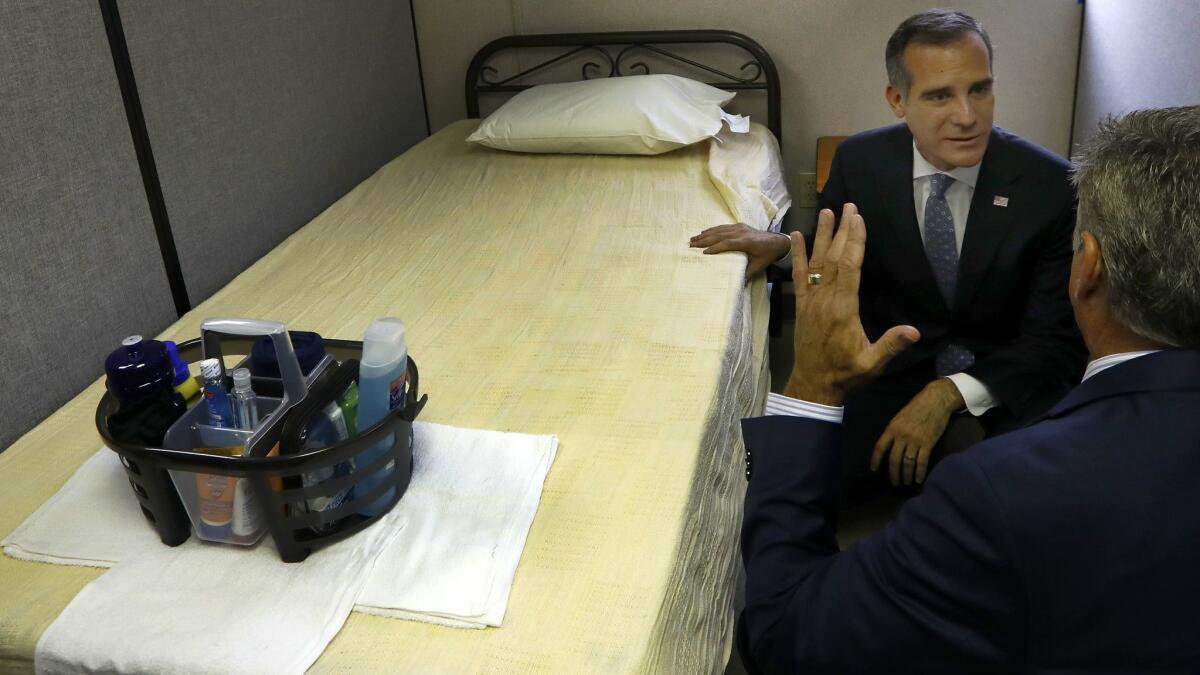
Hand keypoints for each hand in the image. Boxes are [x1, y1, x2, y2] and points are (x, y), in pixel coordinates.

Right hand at [690, 223, 790, 278]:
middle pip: (720, 235)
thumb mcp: (759, 266)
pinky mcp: (739, 225)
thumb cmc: (768, 255)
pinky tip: (703, 233)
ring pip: (719, 230)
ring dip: (705, 234)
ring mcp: (740, 227)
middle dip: (704, 240)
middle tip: (691, 246)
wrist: (777, 241)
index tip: (704, 253)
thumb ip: (748, 274)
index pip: (727, 243)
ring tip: (693, 240)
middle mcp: (742, 232)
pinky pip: (723, 227)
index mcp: (747, 241)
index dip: (715, 248)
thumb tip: (738, 286)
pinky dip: (712, 230)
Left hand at [781, 204, 919, 405]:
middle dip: (843, 229)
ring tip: (827, 211)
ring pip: (817, 261)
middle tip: (849, 205)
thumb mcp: (872, 363)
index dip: (855, 240)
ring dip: (822, 235)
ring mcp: (811, 300)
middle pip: (835, 257)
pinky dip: (797, 254)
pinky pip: (799, 274)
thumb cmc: (846, 373)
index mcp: (844, 308)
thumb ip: (891, 345)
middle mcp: (825, 299)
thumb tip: (914, 330)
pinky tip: (795, 235)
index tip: (859, 218)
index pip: (850, 266)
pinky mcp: (802, 304)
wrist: (813, 385)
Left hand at [871, 379, 964, 484]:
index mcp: (892, 428)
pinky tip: (918, 479)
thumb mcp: (899, 417)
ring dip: (906, 475)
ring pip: (907, 463)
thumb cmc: (917, 407)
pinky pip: (921, 462)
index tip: (873, 470)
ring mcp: (915, 440)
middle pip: (894, 459)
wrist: (936, 400)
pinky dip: (919, 472)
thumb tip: (889, 445)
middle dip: (893, 473)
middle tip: (894, 483)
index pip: (880, 447)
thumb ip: (894, 431)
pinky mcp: (928, 443)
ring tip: (906, 483)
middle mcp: (901, 436)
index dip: (875, 460)